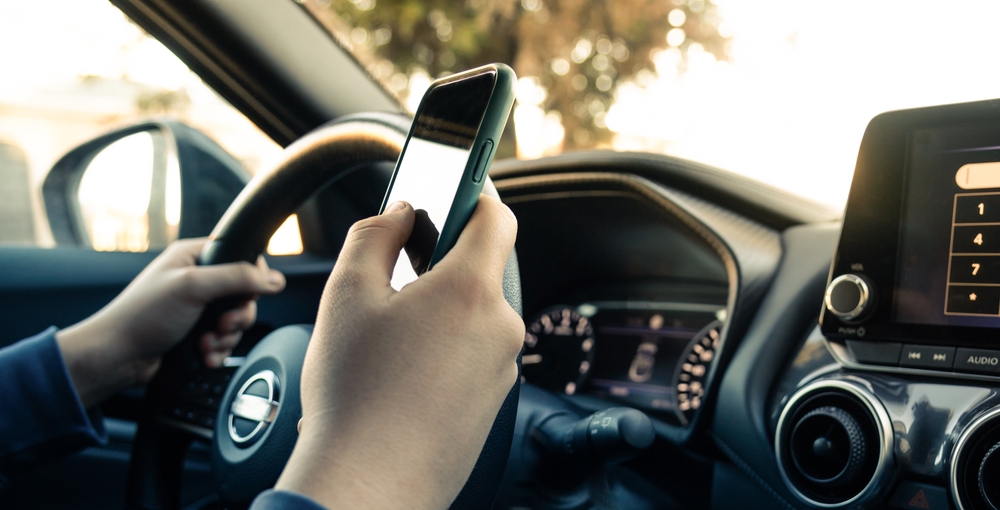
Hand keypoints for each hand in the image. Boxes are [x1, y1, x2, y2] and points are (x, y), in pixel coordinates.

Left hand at [56, 238, 285, 407]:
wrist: (117, 357)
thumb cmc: (142, 316)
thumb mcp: (193, 287)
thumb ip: (237, 278)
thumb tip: (275, 279)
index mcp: (193, 256)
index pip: (241, 257)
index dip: (251, 279)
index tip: (246, 295)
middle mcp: (197, 279)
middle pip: (244, 294)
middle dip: (237, 316)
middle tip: (221, 325)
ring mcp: (197, 307)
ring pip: (236, 320)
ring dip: (225, 337)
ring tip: (205, 343)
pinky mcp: (195, 332)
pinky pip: (224, 340)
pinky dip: (218, 350)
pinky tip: (204, 355)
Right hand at [275, 196, 523, 509]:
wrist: (369, 487)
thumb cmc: (355, 396)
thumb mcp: (346, 296)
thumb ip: (373, 236)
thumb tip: (399, 215)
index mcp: (471, 290)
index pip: (496, 217)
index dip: (472, 196)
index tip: (451, 192)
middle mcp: (500, 327)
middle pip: (478, 271)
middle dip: (437, 269)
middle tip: (391, 285)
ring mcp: (502, 369)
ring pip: (471, 317)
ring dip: (437, 316)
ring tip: (387, 345)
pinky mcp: (493, 402)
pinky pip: (472, 357)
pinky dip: (443, 354)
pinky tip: (402, 377)